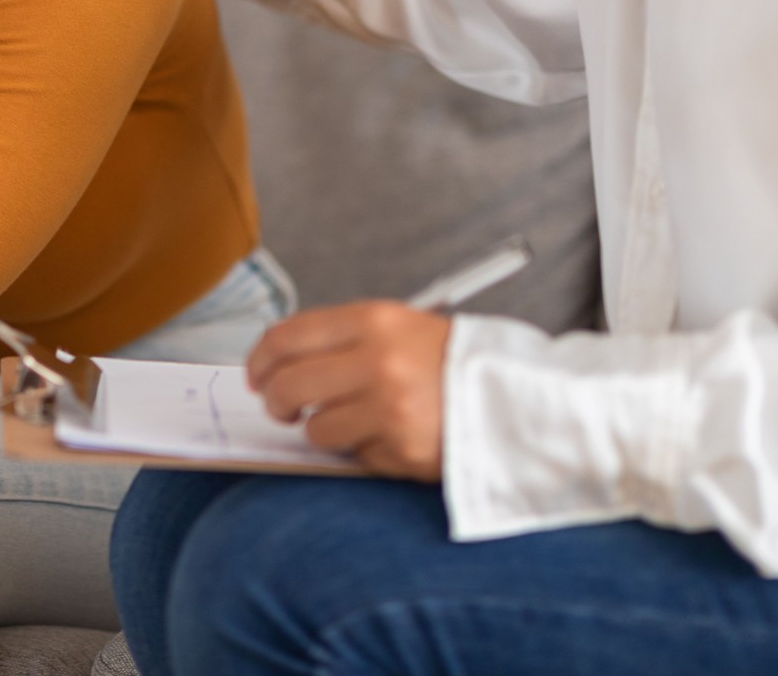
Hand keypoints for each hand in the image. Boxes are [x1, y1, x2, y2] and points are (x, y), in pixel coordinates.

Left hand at [246, 302, 452, 480]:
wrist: (521, 398)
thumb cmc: (455, 362)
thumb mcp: (402, 327)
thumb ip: (345, 340)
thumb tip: (283, 363)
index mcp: (375, 321)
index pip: (287, 337)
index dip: (260, 359)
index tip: (256, 374)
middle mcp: (378, 362)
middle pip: (288, 385)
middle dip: (275, 401)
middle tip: (281, 408)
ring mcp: (389, 410)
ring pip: (316, 428)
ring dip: (324, 430)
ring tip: (352, 420)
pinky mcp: (402, 451)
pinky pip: (356, 456)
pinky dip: (366, 451)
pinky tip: (391, 436)